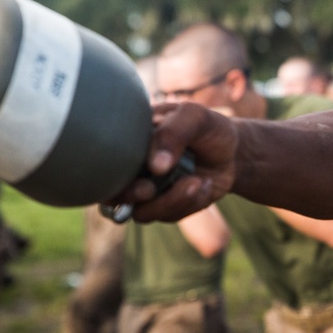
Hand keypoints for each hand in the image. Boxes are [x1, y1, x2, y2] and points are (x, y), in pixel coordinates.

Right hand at [106, 102, 237, 222]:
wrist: (232, 150)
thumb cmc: (207, 127)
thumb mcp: (194, 117)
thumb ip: (174, 132)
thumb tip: (154, 166)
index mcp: (128, 142)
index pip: (100, 162)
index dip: (111, 173)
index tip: (144, 168)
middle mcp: (132, 169)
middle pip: (111, 196)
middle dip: (131, 196)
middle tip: (151, 188)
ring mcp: (148, 191)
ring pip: (141, 213)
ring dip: (170, 201)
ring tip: (197, 182)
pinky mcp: (167, 207)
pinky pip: (169, 216)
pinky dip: (189, 203)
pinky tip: (206, 184)